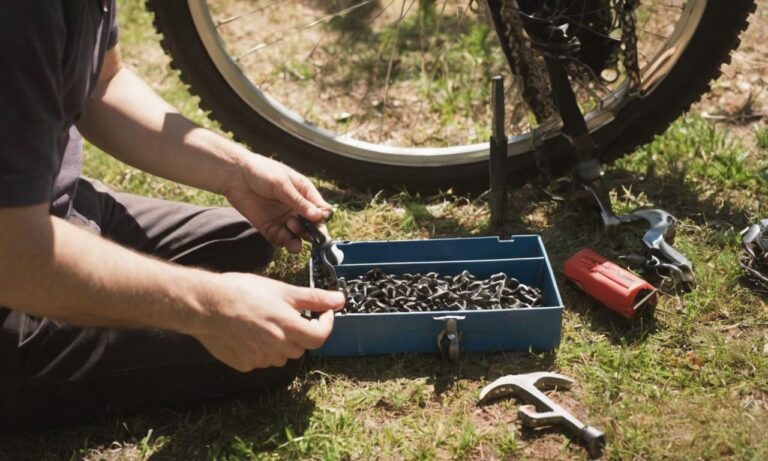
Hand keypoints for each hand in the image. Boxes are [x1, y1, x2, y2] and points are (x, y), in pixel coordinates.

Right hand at [192, 272, 344, 370]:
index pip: (320, 337)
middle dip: (300, 331)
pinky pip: (262, 360)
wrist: (205, 306)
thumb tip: (340, 300)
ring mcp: (260, 359)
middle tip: (288, 313)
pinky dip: (262, 349)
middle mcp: (276, 347)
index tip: (323, 314)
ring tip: (265, 321)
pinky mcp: (245, 365)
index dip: (326, 325)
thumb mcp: (281, 290)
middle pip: (301, 346)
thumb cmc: (241, 292)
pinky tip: (250, 332)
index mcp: (288, 327)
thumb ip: (313, 298)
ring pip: (282, 355)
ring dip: (282, 342)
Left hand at [222, 152, 331, 252]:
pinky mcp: (269, 227)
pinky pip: (280, 239)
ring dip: (298, 239)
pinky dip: (283, 241)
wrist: (234, 174)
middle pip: (311, 227)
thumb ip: (299, 202)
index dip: (322, 219)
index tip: (317, 222)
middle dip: (312, 233)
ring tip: (292, 235)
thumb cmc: (261, 171)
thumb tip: (319, 216)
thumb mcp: (283, 184)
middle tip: (307, 233)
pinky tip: (283, 238)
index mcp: (304, 194)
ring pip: (297, 236)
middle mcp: (296, 209)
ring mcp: (282, 219)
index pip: (321, 210)